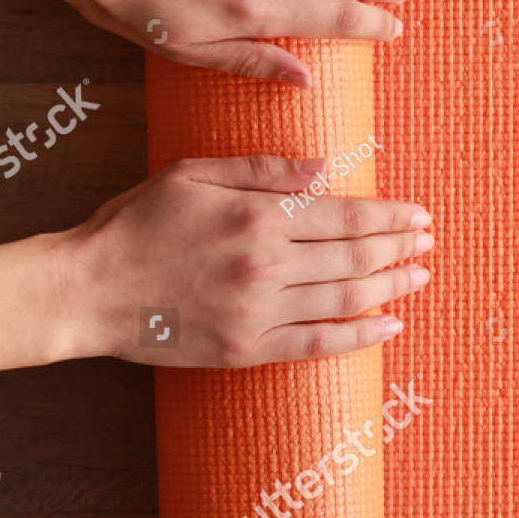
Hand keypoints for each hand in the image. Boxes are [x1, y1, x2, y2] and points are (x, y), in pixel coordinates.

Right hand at [61, 155, 432, 366]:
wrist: (89, 290)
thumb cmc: (138, 224)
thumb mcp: (194, 174)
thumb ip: (264, 170)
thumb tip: (326, 168)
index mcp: (258, 217)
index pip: (346, 215)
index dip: (390, 216)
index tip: (419, 215)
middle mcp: (268, 265)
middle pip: (356, 257)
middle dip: (400, 247)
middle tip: (429, 241)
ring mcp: (260, 312)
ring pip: (347, 299)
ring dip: (391, 287)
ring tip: (420, 276)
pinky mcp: (249, 350)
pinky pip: (319, 344)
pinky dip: (360, 336)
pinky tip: (389, 325)